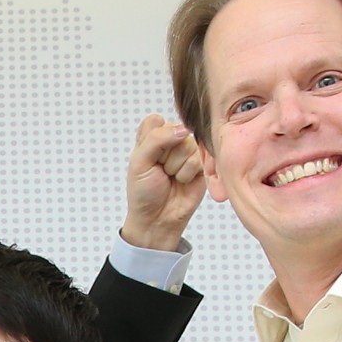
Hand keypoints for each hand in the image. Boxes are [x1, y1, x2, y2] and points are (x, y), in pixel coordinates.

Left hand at [121, 114, 202, 252]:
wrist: (156, 219)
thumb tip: (182, 129)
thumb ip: (156, 139)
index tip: (148, 158)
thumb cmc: (144, 193)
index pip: (156, 121)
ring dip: (176, 167)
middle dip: (165, 156)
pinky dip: (187, 174)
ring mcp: (188, 151)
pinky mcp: (202, 163)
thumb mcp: (139, 163)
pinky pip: (198, 159)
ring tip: (172, 178)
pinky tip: (182, 181)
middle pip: (175, 132)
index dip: (153, 140)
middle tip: (161, 172)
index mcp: (152, 137)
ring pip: (187, 146)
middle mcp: (171, 141)